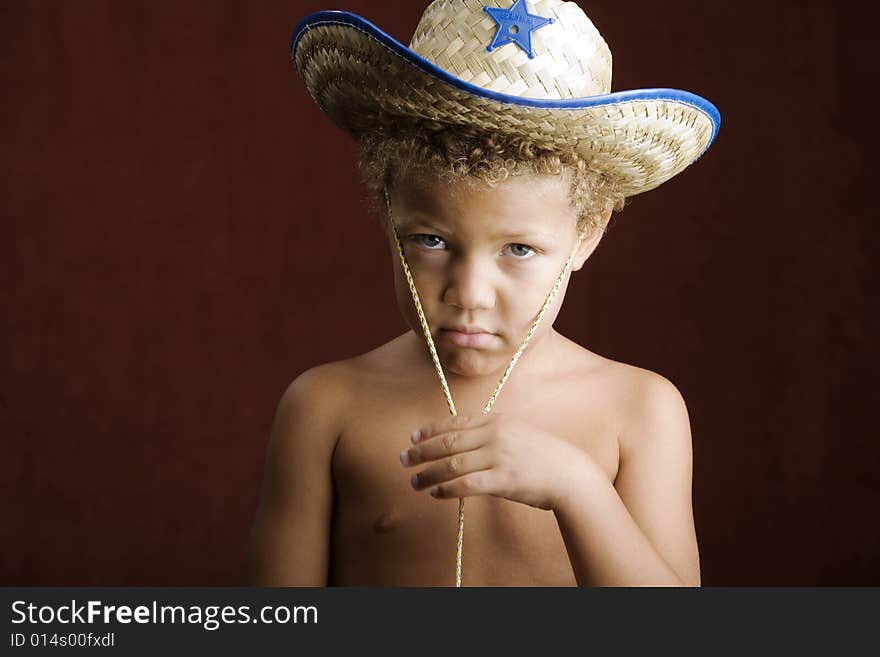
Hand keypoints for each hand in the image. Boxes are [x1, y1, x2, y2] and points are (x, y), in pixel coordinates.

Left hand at [399, 412, 597, 510]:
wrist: (571, 474)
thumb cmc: (543, 456)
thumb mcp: (517, 434)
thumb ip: (492, 435)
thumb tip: (463, 444)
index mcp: (496, 421)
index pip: (455, 422)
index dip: (430, 430)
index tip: (413, 436)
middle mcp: (494, 435)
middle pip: (448, 442)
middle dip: (421, 451)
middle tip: (403, 459)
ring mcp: (498, 456)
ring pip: (452, 464)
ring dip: (428, 474)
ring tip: (414, 482)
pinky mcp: (502, 479)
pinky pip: (466, 484)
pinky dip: (446, 489)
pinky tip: (436, 493)